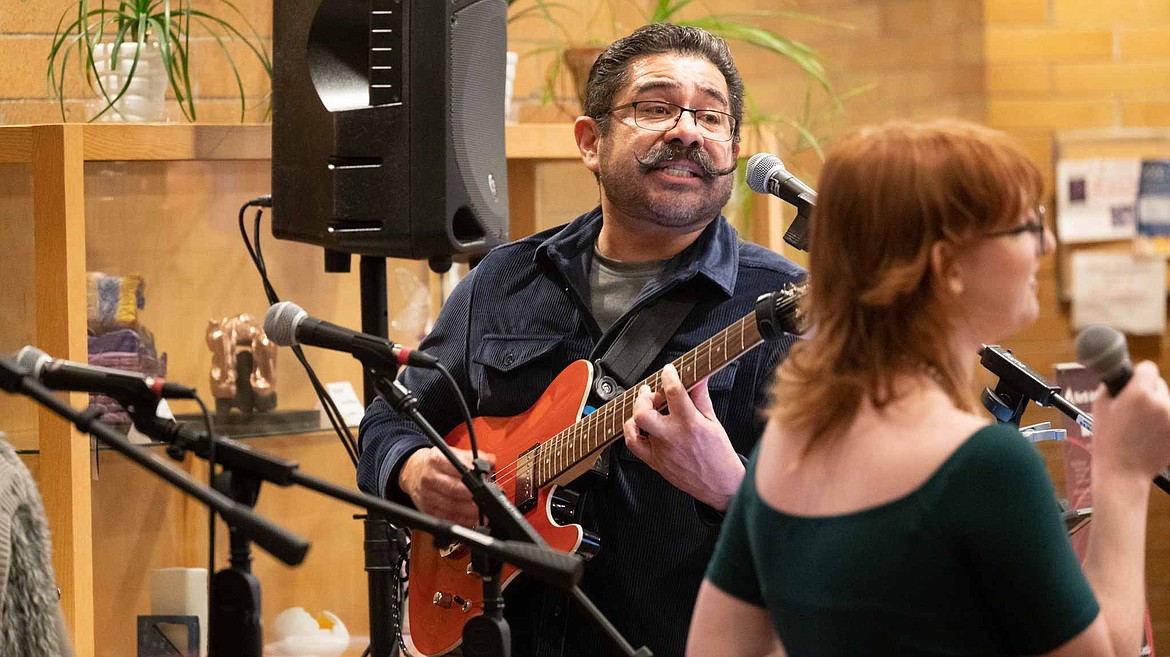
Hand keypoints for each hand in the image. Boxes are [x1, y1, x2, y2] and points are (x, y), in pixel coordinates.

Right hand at [399, 446, 494, 526]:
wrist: (412, 471)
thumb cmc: (434, 464)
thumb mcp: (450, 453)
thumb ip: (472, 457)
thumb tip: (490, 462)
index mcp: (436, 460)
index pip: (458, 469)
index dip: (474, 477)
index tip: (486, 481)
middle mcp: (429, 478)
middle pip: (454, 490)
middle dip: (474, 496)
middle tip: (486, 499)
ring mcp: (426, 495)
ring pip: (451, 507)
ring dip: (470, 512)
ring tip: (482, 512)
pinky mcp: (426, 509)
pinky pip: (446, 518)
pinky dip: (461, 521)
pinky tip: (471, 519)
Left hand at [622, 364, 745, 510]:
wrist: (721, 485)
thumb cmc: (719, 456)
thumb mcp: (713, 421)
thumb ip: (701, 398)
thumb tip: (698, 378)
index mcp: (690, 424)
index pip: (673, 392)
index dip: (669, 375)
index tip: (669, 371)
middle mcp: (672, 437)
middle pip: (644, 412)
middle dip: (644, 397)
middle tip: (653, 393)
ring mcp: (661, 451)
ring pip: (635, 427)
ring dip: (637, 412)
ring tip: (647, 407)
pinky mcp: (655, 462)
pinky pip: (633, 445)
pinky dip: (631, 431)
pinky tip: (639, 425)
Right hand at [1092, 360, 1169, 481]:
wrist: (1123, 473)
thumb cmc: (1108, 441)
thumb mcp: (1100, 407)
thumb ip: (1112, 386)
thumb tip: (1121, 376)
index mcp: (1140, 393)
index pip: (1148, 368)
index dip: (1138, 375)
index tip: (1132, 383)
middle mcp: (1161, 403)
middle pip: (1160, 384)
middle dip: (1148, 392)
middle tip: (1133, 408)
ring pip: (1167, 402)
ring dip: (1157, 408)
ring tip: (1141, 425)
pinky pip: (1169, 418)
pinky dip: (1163, 423)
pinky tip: (1149, 434)